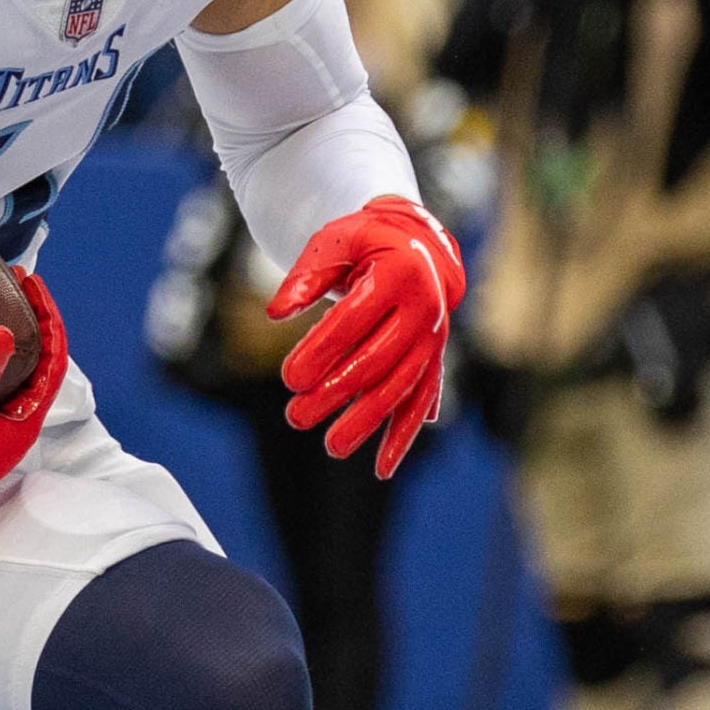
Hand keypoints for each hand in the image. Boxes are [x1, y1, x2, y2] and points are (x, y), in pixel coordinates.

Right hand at [0, 271, 69, 573]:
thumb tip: (2, 332)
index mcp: (19, 427)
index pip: (51, 365)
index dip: (48, 322)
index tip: (32, 285)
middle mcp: (5, 427)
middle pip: (32, 366)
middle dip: (27, 324)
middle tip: (15, 287)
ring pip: (3, 373)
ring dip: (0, 338)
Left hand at [273, 197, 465, 477]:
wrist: (415, 244)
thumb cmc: (363, 243)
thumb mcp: (331, 244)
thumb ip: (304, 277)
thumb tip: (275, 313)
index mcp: (397, 275)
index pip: (354, 321)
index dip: (321, 351)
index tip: (289, 378)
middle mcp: (422, 309)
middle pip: (376, 361)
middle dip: (335, 393)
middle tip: (295, 417)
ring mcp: (432, 338)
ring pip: (399, 388)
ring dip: (366, 421)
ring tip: (331, 447)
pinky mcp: (433, 360)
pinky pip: (420, 401)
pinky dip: (402, 435)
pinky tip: (381, 467)